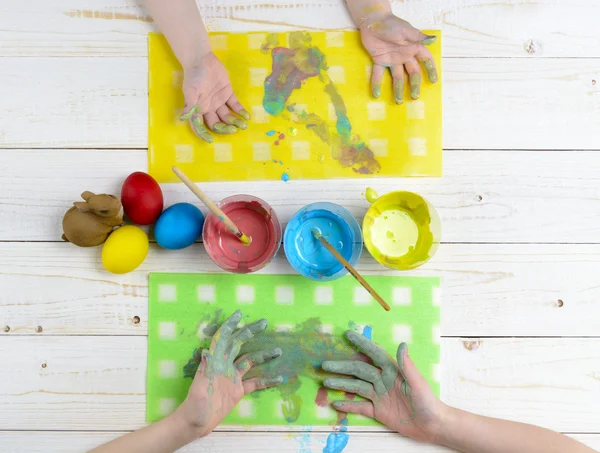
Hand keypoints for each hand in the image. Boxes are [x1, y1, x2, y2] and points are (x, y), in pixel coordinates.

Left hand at [173, 310, 282, 437]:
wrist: (195, 424)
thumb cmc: (194, 407)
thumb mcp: (198, 389)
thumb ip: (203, 372)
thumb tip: (205, 352)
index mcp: (214, 363)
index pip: (222, 339)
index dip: (230, 326)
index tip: (239, 314)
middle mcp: (224, 366)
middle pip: (238, 344)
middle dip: (250, 332)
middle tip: (264, 322)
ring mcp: (232, 378)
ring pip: (250, 361)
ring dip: (263, 355)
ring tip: (278, 351)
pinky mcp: (238, 390)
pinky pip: (254, 382)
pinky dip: (266, 380)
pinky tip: (278, 378)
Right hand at [179, 52, 250, 143]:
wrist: (202, 59)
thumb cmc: (194, 75)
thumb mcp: (190, 90)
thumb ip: (189, 104)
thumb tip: (182, 118)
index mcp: (198, 109)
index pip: (200, 126)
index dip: (204, 134)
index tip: (211, 141)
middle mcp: (208, 108)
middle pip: (217, 123)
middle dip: (225, 128)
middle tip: (233, 130)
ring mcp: (218, 102)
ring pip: (227, 116)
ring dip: (235, 122)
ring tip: (243, 125)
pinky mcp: (227, 94)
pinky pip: (235, 105)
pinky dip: (240, 111)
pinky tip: (246, 116)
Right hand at [322, 331, 446, 443]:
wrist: (433, 426)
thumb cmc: (428, 402)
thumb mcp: (417, 383)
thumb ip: (407, 365)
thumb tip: (402, 344)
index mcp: (392, 371)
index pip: (374, 354)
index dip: (361, 344)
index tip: (348, 334)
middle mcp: (383, 381)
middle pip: (359, 371)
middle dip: (342, 367)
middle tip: (325, 365)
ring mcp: (379, 396)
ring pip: (356, 387)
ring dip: (341, 384)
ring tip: (325, 382)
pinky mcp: (379, 411)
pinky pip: (360, 407)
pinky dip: (348, 405)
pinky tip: (335, 403)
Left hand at [359, 13, 437, 102]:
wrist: (373, 21)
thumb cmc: (392, 24)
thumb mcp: (406, 31)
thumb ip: (419, 37)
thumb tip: (435, 40)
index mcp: (413, 48)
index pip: (425, 60)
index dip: (430, 70)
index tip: (433, 81)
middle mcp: (404, 55)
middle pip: (412, 73)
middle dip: (414, 85)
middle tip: (414, 97)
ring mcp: (392, 59)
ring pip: (397, 77)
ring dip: (398, 89)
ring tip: (398, 101)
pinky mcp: (380, 61)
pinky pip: (378, 74)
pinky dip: (376, 84)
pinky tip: (376, 94)